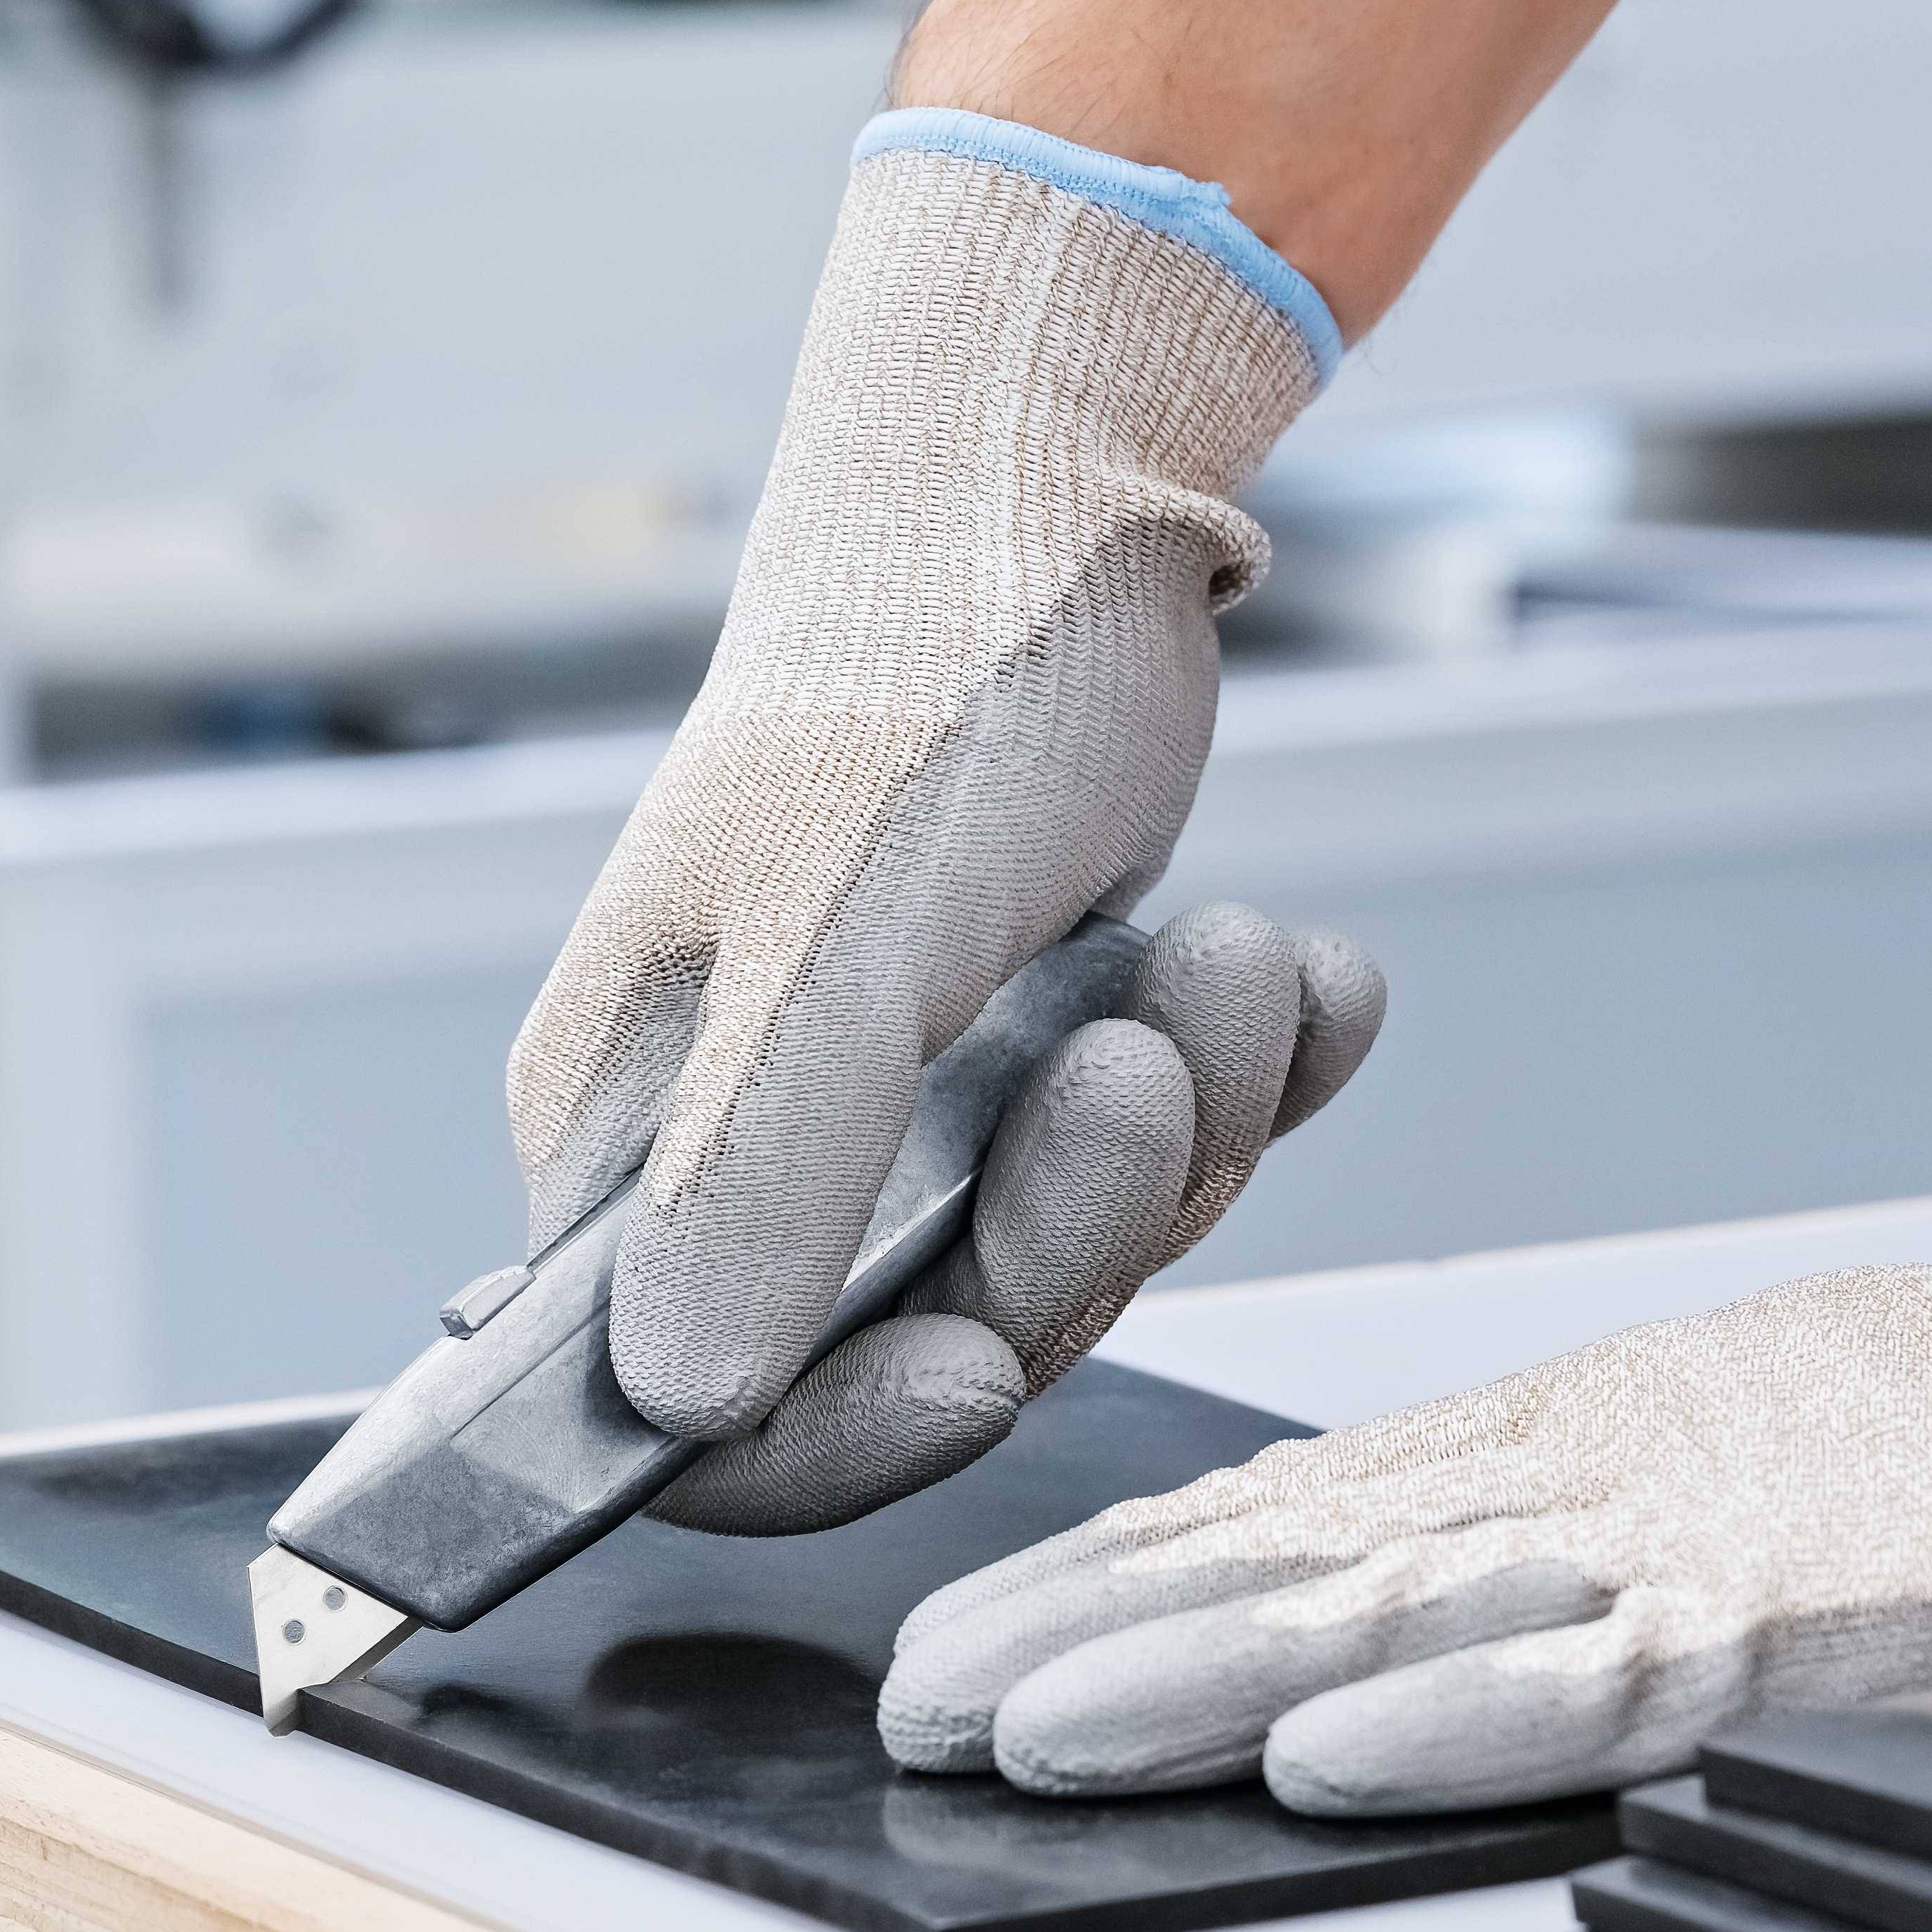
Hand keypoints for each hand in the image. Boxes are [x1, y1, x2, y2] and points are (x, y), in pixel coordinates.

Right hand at [509, 118, 1383, 1537]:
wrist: (1059, 495)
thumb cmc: (918, 682)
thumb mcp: (842, 945)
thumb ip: (765, 1179)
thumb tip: (684, 1410)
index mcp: (632, 1142)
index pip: (698, 1417)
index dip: (843, 1436)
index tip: (988, 1367)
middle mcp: (752, 1152)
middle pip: (930, 1346)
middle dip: (1079, 1219)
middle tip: (1150, 1060)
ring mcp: (907, 1112)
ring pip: (1076, 1254)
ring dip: (1197, 1121)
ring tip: (1236, 958)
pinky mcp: (1043, 1059)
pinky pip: (1175, 1162)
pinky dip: (1259, 1074)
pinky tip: (1299, 973)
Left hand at [877, 1051, 1931, 1814]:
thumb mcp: (1778, 1463)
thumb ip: (1617, 1547)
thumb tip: (1434, 1632)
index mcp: (1607, 1437)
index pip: (1315, 1511)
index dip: (1128, 1579)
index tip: (979, 1642)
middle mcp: (1620, 1469)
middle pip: (1304, 1556)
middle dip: (1091, 1632)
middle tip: (920, 1700)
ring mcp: (1717, 1529)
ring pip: (1404, 1607)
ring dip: (1198, 1677)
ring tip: (1026, 1730)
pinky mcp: (1828, 1600)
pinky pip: (1615, 1672)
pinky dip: (1462, 1719)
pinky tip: (1319, 1760)